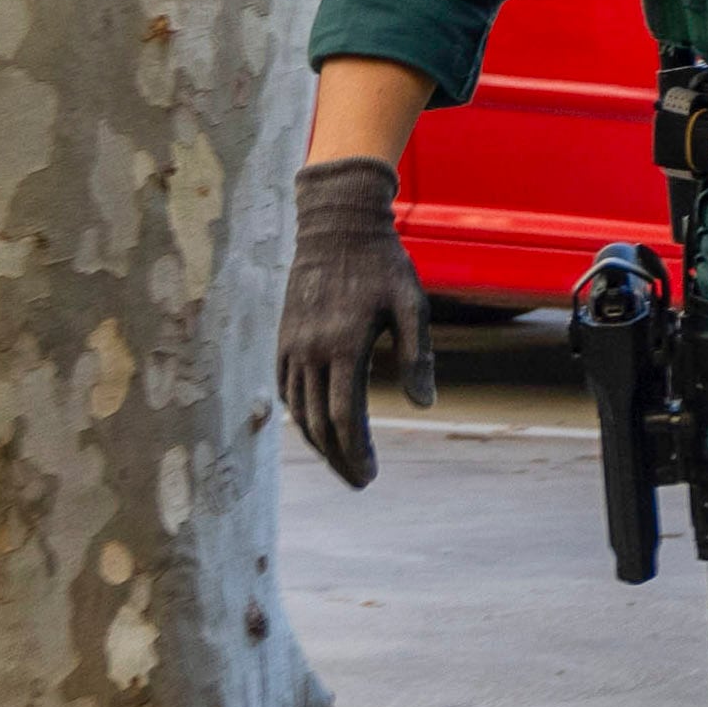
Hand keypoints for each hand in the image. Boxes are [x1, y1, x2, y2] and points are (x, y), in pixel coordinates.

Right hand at [279, 156, 432, 488]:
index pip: (346, 415)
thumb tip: (424, 406)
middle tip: (358, 481)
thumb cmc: (383, 264)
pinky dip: (299, 414)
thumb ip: (418, 356)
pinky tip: (316, 427)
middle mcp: (311, 350)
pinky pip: (285, 388)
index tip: (369, 476)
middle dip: (338, 457)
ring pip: (299, 410)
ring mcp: (292, 344)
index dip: (356, 451)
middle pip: (319, 422)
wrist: (336, 225)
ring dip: (318, 442)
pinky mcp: (283, 337)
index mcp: (343, 345)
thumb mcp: (412, 305)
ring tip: (341, 462)